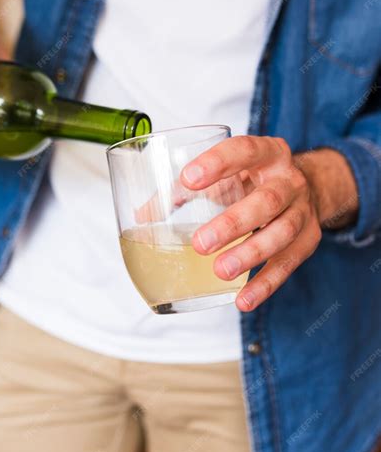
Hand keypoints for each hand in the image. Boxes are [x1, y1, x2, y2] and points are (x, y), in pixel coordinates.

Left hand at [180, 136, 352, 311]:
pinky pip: (288, 264)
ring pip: (282, 232)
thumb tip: (143, 216)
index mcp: (266, 152)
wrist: (308, 187)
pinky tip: (242, 300)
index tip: (188, 179)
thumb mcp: (226, 173)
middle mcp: (288, 179)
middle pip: (267, 200)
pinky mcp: (308, 240)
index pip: (244, 151)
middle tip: (200, 243)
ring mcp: (303, 210)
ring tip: (220, 271)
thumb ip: (185, 190)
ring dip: (250, 254)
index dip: (218, 163)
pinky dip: (265, 284)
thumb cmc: (252, 179)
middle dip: (233, 223)